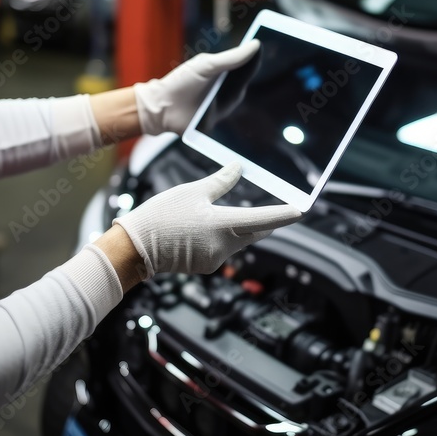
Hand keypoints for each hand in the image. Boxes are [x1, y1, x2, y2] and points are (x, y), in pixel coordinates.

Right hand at [113, 162, 301, 276]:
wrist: (135, 248)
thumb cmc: (161, 216)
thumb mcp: (193, 192)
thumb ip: (221, 181)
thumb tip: (238, 168)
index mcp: (223, 225)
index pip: (263, 219)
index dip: (284, 214)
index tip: (301, 211)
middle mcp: (224, 246)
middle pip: (254, 232)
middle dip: (263, 222)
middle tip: (273, 210)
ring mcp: (215, 260)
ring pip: (238, 241)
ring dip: (237, 229)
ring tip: (214, 215)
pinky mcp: (206, 267)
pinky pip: (222, 250)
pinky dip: (220, 239)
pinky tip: (201, 231)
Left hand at [134, 39, 260, 135]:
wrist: (161, 108)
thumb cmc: (181, 82)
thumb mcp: (207, 66)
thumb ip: (231, 58)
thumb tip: (255, 45)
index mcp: (223, 73)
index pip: (245, 65)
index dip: (257, 59)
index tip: (270, 46)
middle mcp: (226, 89)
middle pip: (246, 81)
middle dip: (256, 72)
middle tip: (270, 61)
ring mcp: (223, 106)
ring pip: (239, 97)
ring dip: (244, 89)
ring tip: (248, 80)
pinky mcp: (218, 120)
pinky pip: (230, 114)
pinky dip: (232, 106)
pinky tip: (234, 97)